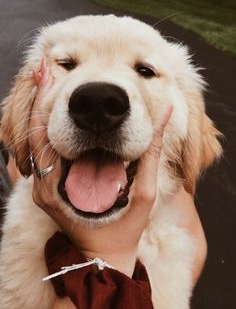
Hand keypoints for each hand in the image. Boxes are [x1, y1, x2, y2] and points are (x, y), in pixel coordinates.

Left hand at [29, 59, 171, 276]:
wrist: (104, 258)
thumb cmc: (124, 229)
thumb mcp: (142, 192)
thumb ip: (151, 153)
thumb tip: (165, 114)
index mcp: (59, 188)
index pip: (43, 136)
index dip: (44, 102)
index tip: (47, 73)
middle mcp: (43, 186)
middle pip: (34, 133)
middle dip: (39, 98)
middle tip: (44, 67)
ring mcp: (41, 187)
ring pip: (34, 142)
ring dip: (41, 110)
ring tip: (47, 79)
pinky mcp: (45, 187)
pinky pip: (40, 152)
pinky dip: (45, 126)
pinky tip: (53, 108)